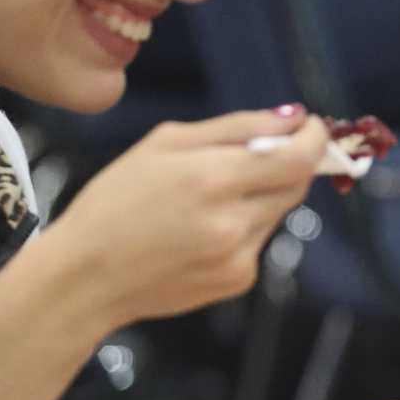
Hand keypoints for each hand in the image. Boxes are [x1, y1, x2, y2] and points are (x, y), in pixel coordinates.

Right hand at [45, 108, 327, 329]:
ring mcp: (238, 256)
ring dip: (261, 195)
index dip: (315, 138)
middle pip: (297, 183)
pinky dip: (244, 227)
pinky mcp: (237, 281)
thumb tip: (293, 117)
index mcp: (212, 179)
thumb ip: (236, 127)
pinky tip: (200, 232)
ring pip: (277, 211)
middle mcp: (232, 222)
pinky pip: (259, 240)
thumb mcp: (164, 144)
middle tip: (262, 152)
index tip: (311, 126)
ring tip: (207, 199)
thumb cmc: (116, 202)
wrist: (85, 278)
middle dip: (290, 162)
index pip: (298, 157)